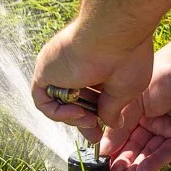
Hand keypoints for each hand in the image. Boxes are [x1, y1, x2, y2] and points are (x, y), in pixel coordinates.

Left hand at [29, 18, 154, 149]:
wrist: (113, 35)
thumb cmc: (127, 56)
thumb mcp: (127, 90)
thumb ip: (113, 109)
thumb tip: (111, 124)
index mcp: (98, 64)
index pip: (91, 95)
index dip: (96, 114)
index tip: (103, 129)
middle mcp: (77, 65)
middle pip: (74, 101)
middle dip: (83, 121)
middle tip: (94, 136)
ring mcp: (60, 68)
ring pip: (58, 102)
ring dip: (73, 118)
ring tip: (89, 120)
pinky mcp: (45, 71)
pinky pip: (43, 101)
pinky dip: (58, 113)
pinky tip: (77, 113)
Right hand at [106, 34, 170, 170]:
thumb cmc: (166, 72)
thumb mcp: (135, 99)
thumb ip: (120, 126)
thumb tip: (103, 150)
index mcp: (140, 105)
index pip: (123, 131)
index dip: (113, 147)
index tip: (101, 162)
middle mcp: (156, 117)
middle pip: (137, 145)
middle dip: (124, 162)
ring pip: (151, 152)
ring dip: (137, 167)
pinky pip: (169, 152)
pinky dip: (154, 163)